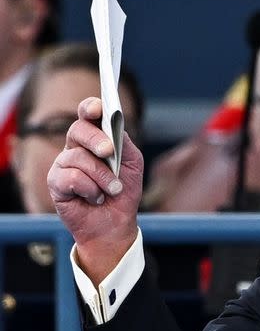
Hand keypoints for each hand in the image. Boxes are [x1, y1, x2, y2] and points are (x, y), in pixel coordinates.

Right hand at [47, 97, 142, 283]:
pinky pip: (71, 178)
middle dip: (95, 139)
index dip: (90, 107)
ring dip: (102, 177)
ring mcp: (63, 164)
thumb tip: (115, 127)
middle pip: (78, 129)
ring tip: (113, 190)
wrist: (115, 223)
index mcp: (94, 138)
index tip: (98, 108)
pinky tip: (95, 198)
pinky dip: (90, 190)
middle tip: (108, 152)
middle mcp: (76, 148)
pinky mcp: (56, 183)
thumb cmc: (123, 190)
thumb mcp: (132, 164)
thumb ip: (124, 143)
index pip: (87, 115)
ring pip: (78, 158)